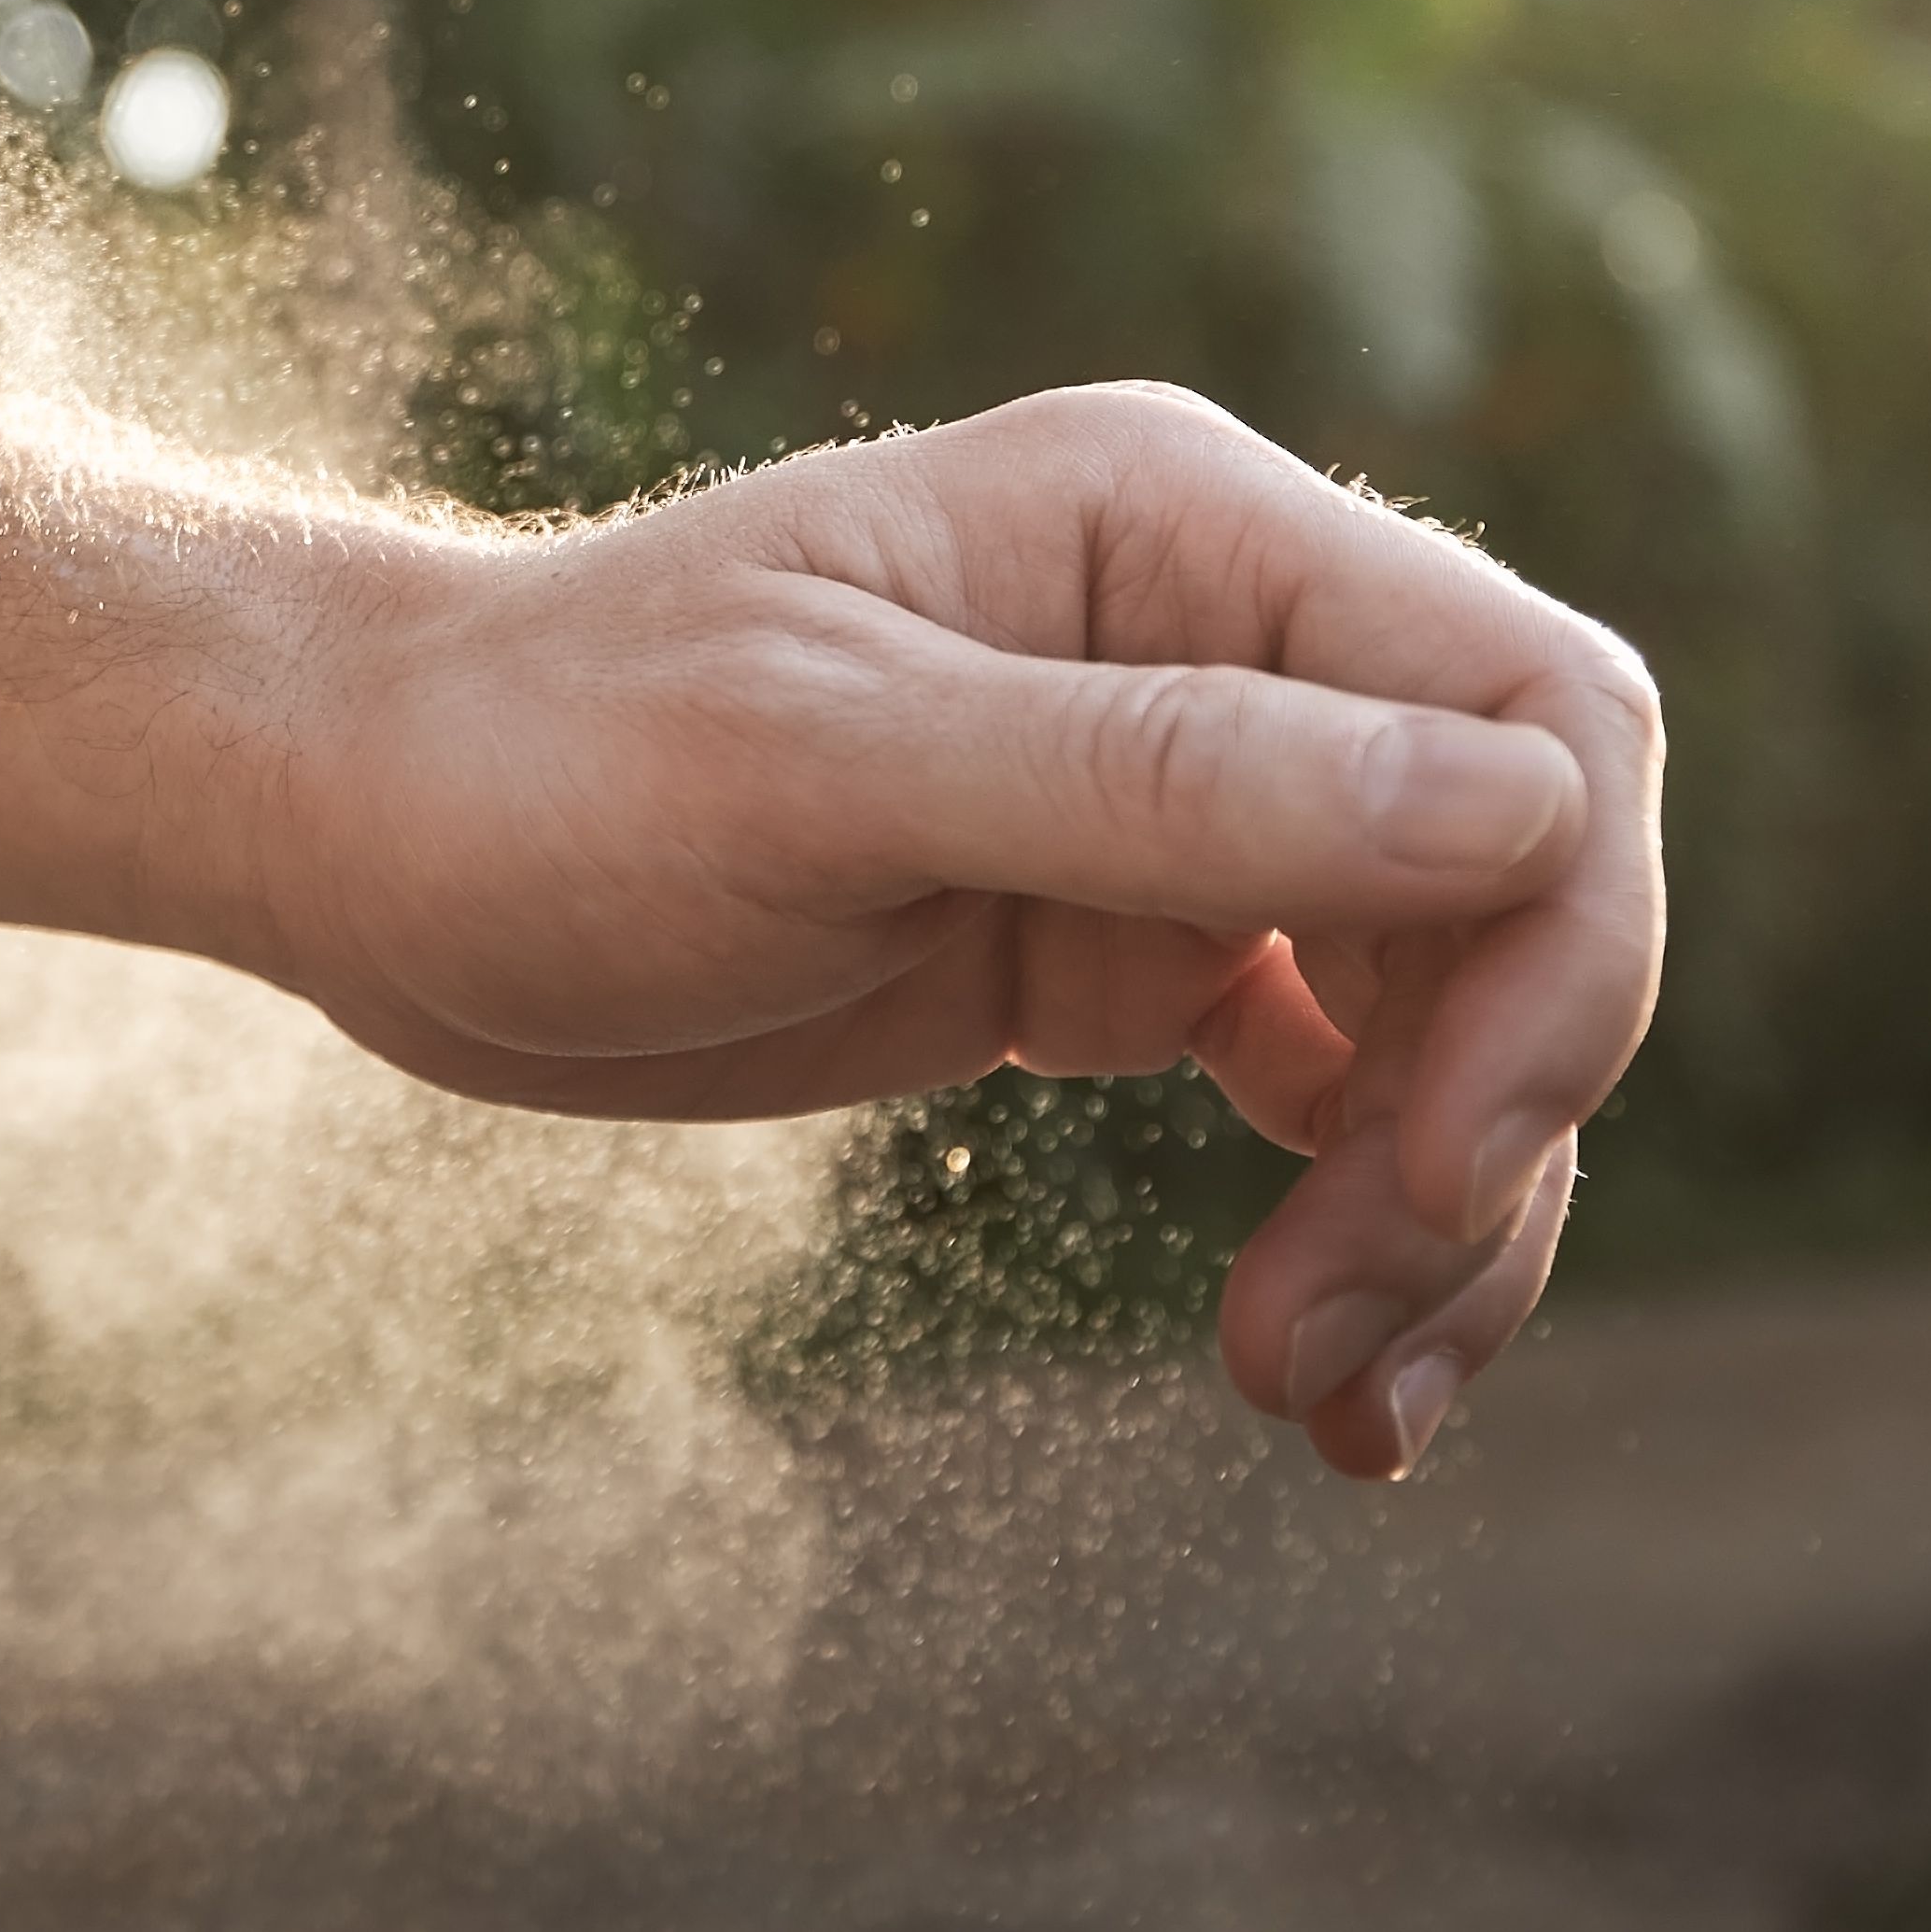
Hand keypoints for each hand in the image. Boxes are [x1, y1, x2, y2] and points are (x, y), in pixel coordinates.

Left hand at [253, 383, 1662, 1479]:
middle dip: (1497, 1122)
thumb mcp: (826, 759)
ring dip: (1445, 1222)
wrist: (369, 836)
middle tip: (1351, 1329)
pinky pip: (1348, 1092)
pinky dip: (1367, 1234)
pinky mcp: (1133, 952)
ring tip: (1327, 1403)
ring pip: (1460, 1017)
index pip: (1540, 713)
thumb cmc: (548, 755)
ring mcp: (1188, 805)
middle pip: (1532, 885)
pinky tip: (1323, 1382)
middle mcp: (1224, 646)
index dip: (1561, 943)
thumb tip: (1524, 813)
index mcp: (1182, 528)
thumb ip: (1158, 778)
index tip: (1442, 1162)